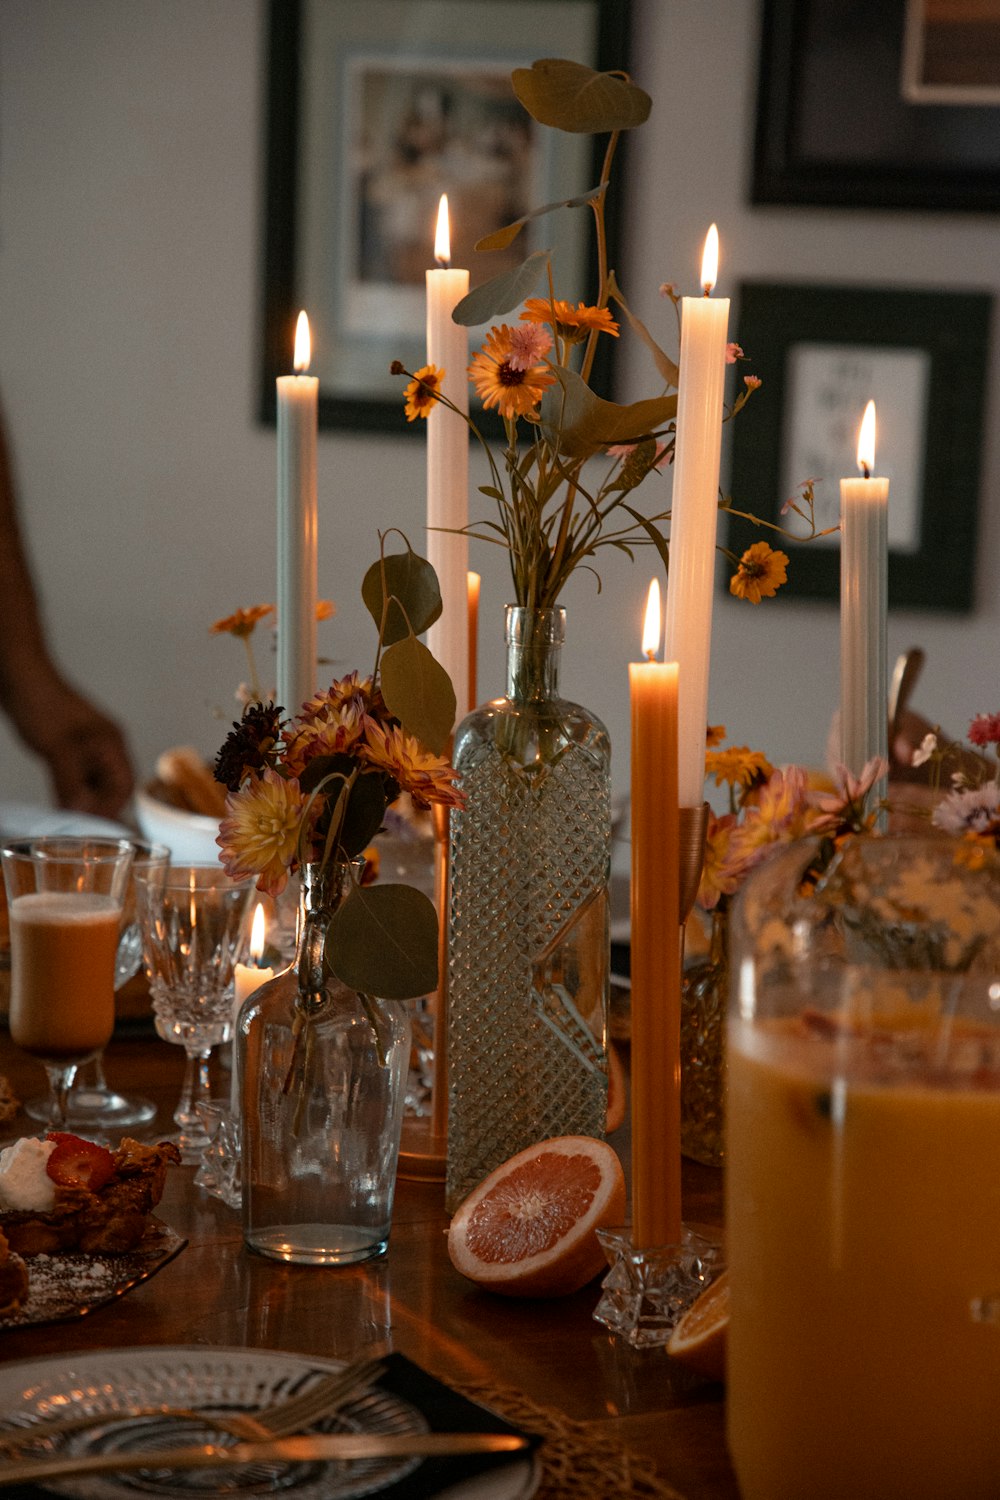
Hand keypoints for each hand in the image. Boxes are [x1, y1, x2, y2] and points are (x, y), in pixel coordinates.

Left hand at [20, 681, 134, 818]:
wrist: (21, 680)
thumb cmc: (43, 704)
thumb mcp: (59, 750)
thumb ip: (72, 783)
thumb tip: (81, 812)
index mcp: (111, 743)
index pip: (124, 784)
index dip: (112, 806)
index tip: (95, 824)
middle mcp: (105, 746)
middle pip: (111, 786)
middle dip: (97, 805)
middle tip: (78, 821)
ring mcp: (88, 747)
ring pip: (93, 782)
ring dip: (82, 798)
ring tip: (67, 812)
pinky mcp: (71, 748)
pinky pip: (78, 776)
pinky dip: (71, 790)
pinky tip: (59, 799)